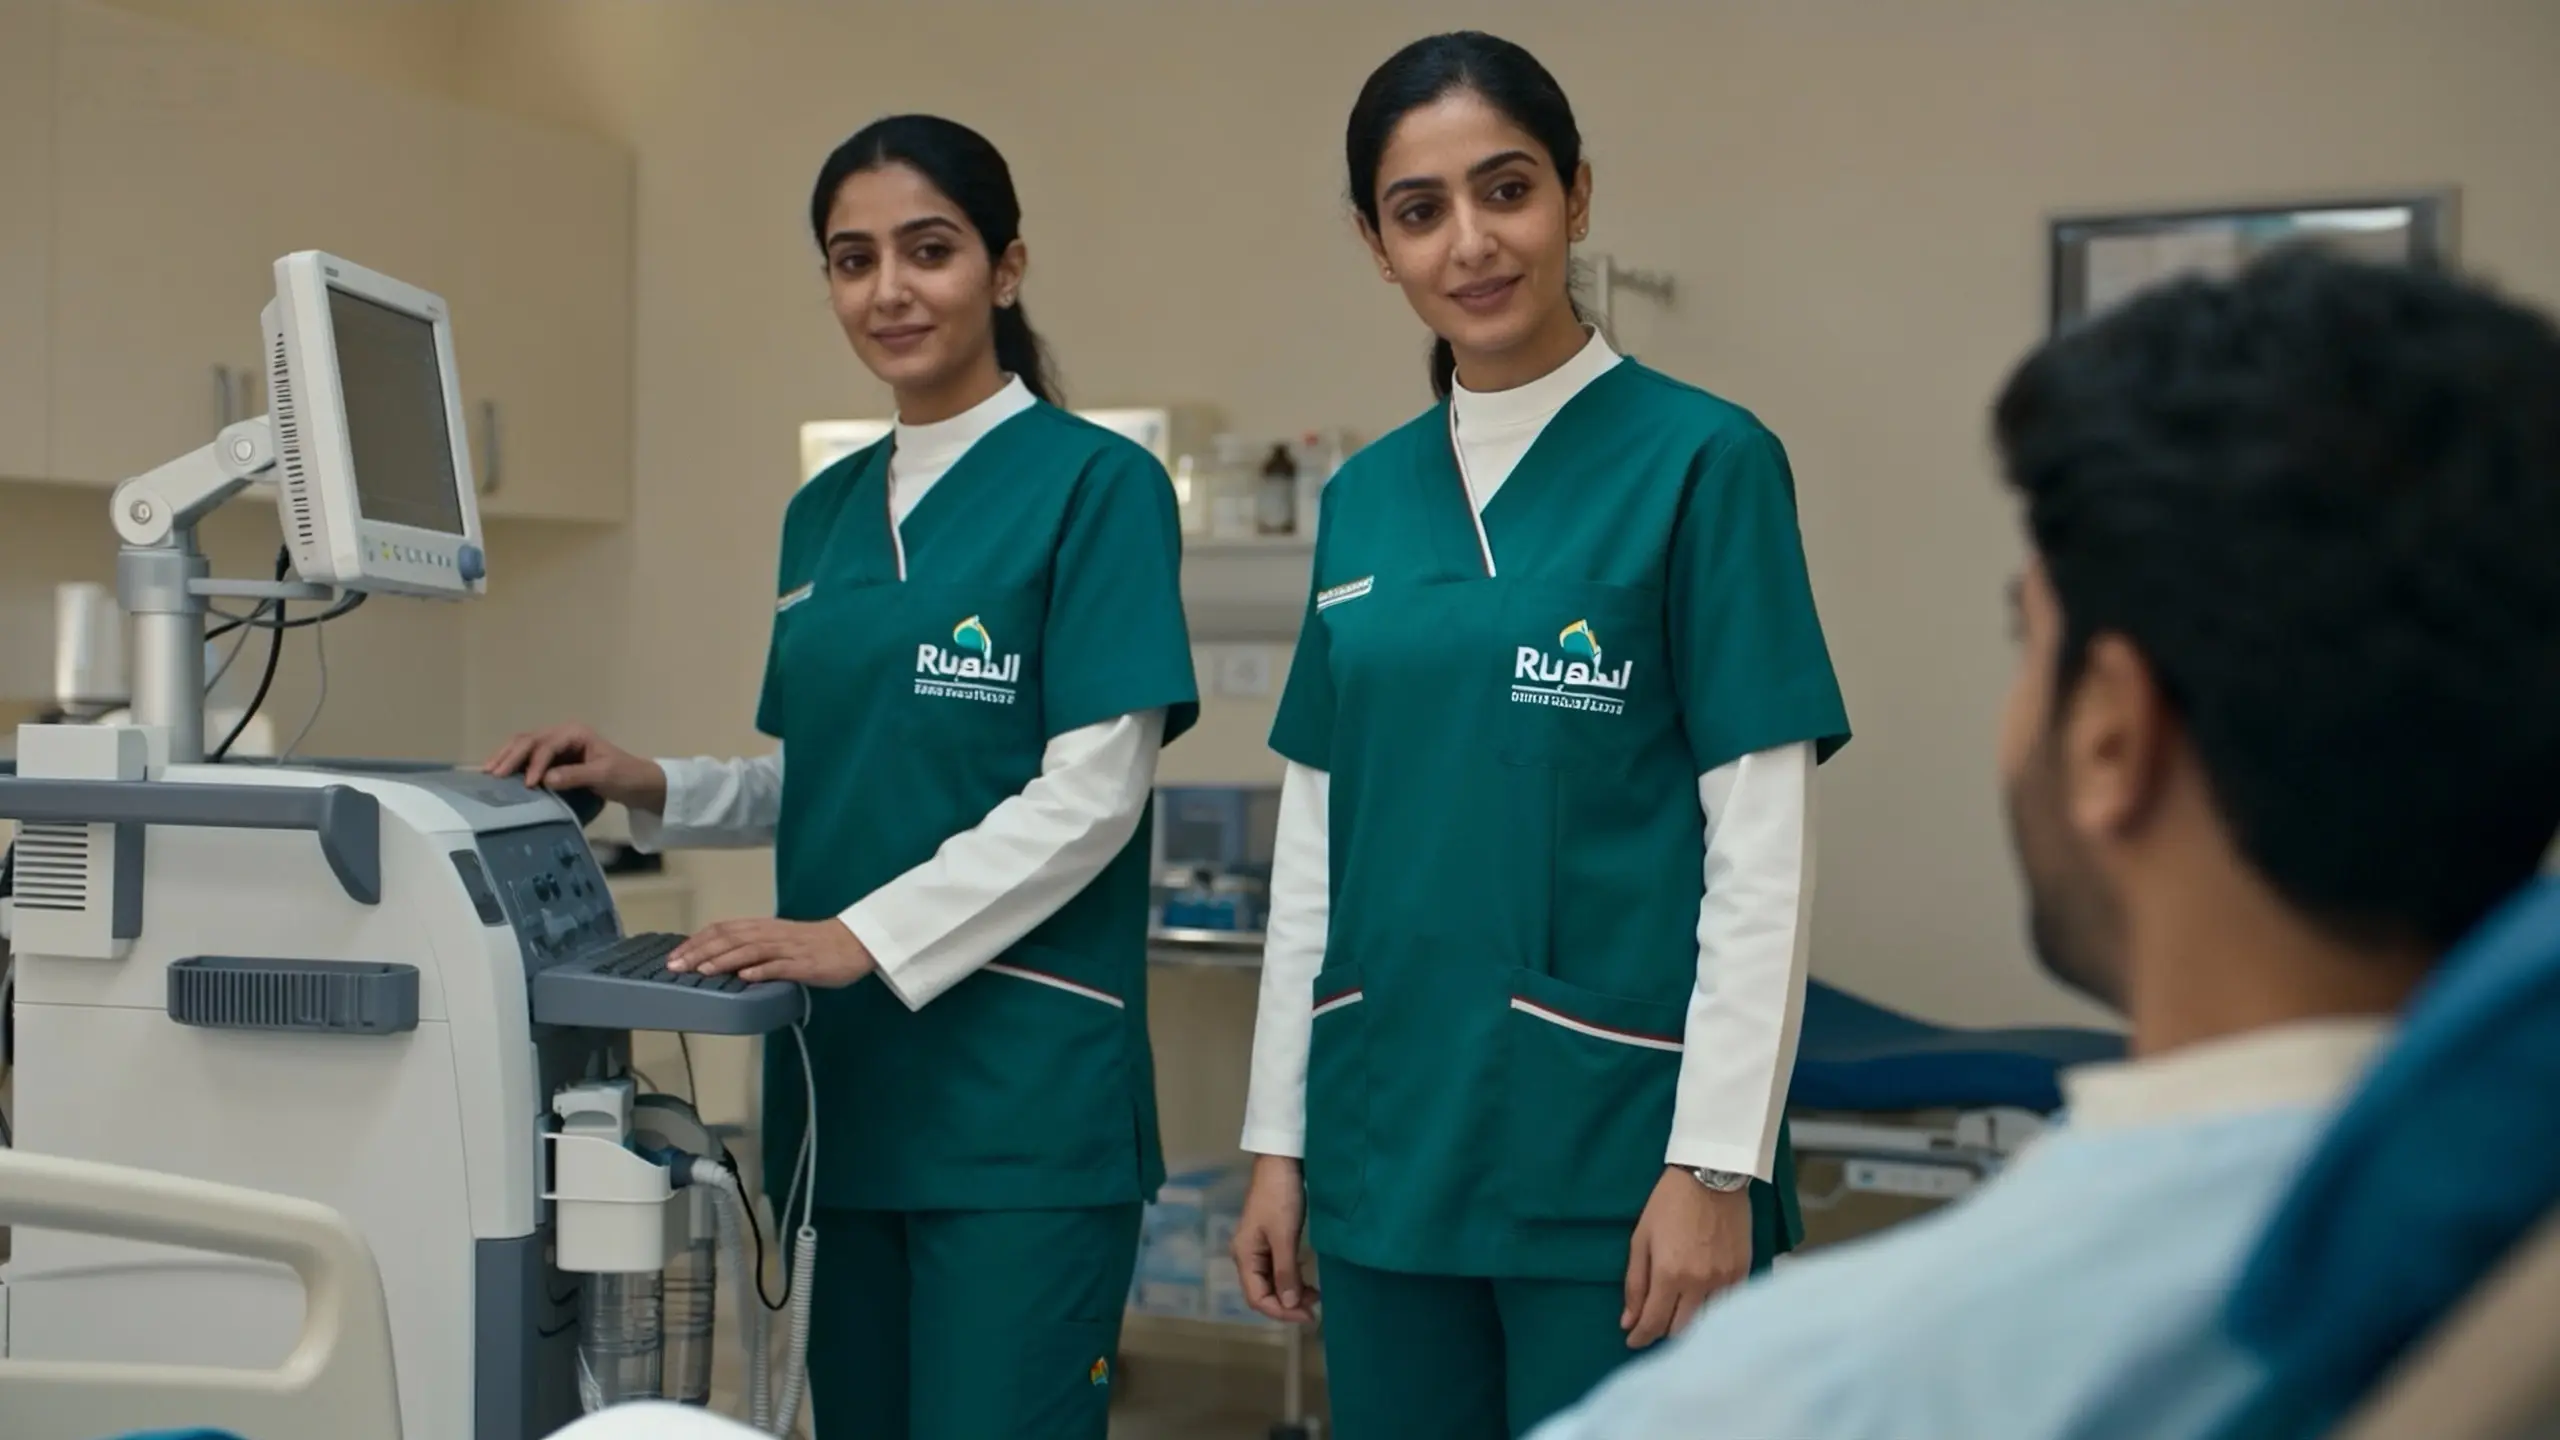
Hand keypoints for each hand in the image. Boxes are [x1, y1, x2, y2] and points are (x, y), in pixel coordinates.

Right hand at [482, 723, 666, 813]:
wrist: (638, 783)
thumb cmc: (624, 776)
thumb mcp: (604, 776)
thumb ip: (576, 776)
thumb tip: (546, 779)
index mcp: (575, 733)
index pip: (547, 745)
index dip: (535, 763)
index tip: (530, 784)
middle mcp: (563, 734)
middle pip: (529, 740)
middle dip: (511, 756)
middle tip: (493, 774)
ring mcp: (557, 745)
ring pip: (524, 745)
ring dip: (506, 756)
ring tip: (488, 771)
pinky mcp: (553, 758)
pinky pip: (527, 756)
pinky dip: (513, 763)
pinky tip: (499, 772)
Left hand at [668, 918, 877, 986]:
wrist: (853, 943)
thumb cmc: (814, 945)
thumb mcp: (778, 941)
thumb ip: (752, 947)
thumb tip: (719, 959)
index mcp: (762, 927)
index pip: (722, 929)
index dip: (696, 940)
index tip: (674, 955)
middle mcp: (770, 934)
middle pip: (729, 938)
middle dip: (699, 951)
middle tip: (676, 966)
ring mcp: (787, 949)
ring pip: (750, 950)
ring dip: (724, 959)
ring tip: (702, 970)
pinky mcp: (804, 964)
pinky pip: (780, 966)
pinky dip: (760, 971)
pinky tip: (745, 978)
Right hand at [1231, 1155, 1319, 1323]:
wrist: (1281, 1161)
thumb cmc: (1280, 1197)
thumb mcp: (1284, 1236)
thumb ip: (1286, 1272)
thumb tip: (1288, 1304)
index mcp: (1244, 1256)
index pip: (1257, 1298)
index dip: (1281, 1312)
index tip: (1308, 1315)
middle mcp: (1246, 1255)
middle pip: (1263, 1293)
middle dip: (1287, 1305)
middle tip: (1315, 1308)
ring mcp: (1257, 1247)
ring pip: (1271, 1282)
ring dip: (1290, 1293)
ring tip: (1314, 1297)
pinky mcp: (1269, 1239)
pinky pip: (1277, 1269)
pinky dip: (1291, 1279)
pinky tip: (1306, 1281)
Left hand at [1622, 1168, 1752, 1347]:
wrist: (1712, 1174)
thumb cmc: (1669, 1203)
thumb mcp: (1641, 1239)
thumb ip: (1635, 1284)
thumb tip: (1628, 1322)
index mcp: (1670, 1275)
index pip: (1654, 1323)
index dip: (1641, 1338)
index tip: (1633, 1342)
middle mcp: (1700, 1284)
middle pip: (1681, 1330)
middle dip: (1664, 1333)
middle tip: (1653, 1327)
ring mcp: (1726, 1280)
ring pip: (1708, 1323)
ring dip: (1690, 1326)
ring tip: (1677, 1318)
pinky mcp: (1744, 1272)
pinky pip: (1729, 1307)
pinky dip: (1714, 1312)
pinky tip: (1703, 1308)